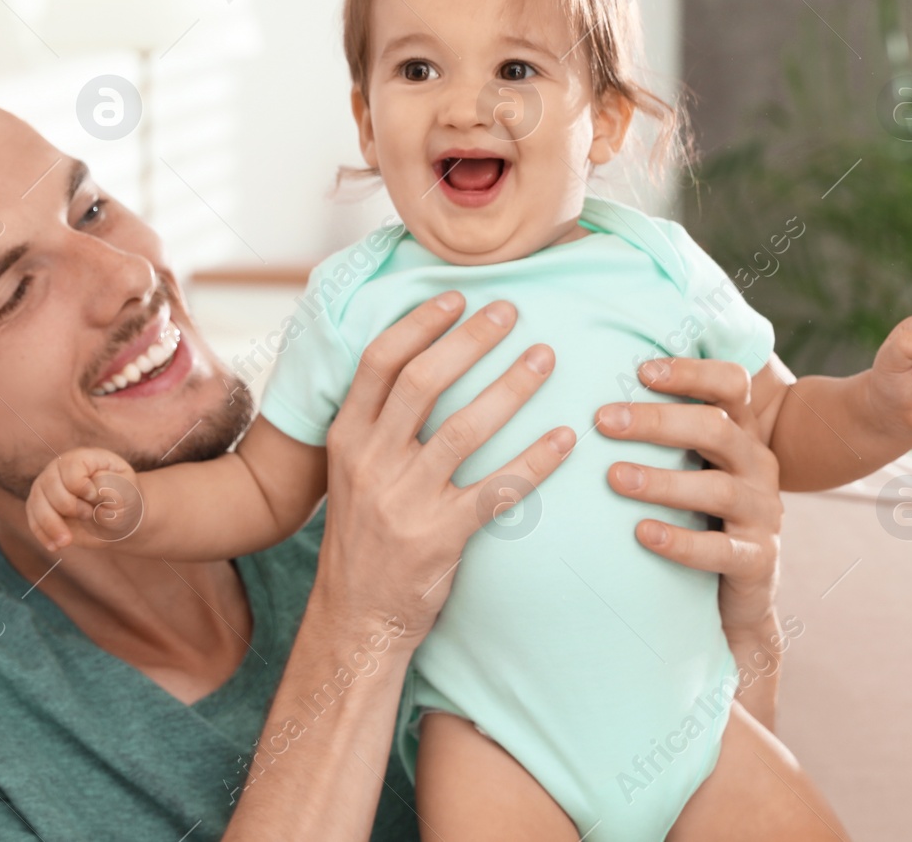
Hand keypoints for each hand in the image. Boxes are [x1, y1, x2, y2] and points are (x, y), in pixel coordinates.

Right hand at [25, 447, 144, 551]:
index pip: (70, 465)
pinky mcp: (42, 507)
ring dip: (50, 524)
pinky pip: (33, 519)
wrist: (119, 520)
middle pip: (49, 483)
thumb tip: (90, 490)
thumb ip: (110, 488)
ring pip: (36, 502)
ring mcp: (48, 487)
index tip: (95, 498)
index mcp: (85, 458)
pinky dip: (43, 534)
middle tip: (88, 515)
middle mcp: (61, 468)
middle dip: (67, 506)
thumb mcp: (127, 493)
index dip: (80, 486)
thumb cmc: (125, 502)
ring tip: (67, 542)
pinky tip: (56, 546)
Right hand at [316, 292, 575, 643]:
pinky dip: (536, 459)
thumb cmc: (363, 535)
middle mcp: (369, 462)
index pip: (379, 362)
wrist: (356, 615)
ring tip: (544, 357)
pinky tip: (566, 437)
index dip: (419, 323)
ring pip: (464, 428)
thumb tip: (416, 363)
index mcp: (346, 437)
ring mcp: (404, 500)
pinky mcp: (439, 535)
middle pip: (422, 382)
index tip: (457, 297)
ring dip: (511, 386)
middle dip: (469, 340)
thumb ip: (376, 423)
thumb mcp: (350, 471)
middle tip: (509, 311)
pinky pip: (497, 489)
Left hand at [595, 358, 781, 644]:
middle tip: (603, 420)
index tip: (641, 371)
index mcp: (741, 432)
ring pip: (717, 489)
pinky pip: (719, 550)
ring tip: (614, 477)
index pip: (730, 385)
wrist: (739, 588)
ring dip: (662, 481)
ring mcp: (762, 512)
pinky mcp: (757, 558)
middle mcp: (758, 464)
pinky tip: (642, 533)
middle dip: (658, 422)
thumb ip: (662, 430)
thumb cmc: (699, 511)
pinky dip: (680, 542)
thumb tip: (596, 396)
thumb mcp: (690, 463)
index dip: (691, 373)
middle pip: (716, 429)